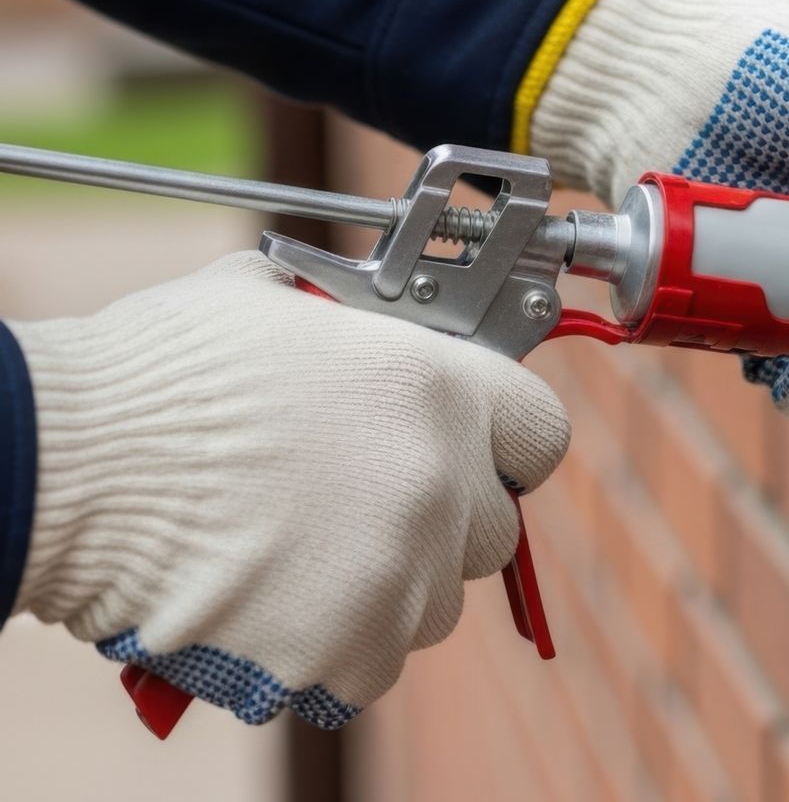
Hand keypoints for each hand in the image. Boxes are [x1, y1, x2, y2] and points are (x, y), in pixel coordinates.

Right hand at [8, 252, 569, 726]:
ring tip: (305, 554)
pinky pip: (374, 662)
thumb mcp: (274, 308)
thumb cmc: (153, 378)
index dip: (506, 444)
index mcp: (437, 389)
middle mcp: (437, 484)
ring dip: (392, 584)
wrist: (65, 467)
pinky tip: (276, 602)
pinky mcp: (348, 653)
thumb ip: (355, 330)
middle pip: (495, 529)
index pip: (541, 432)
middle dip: (444, 521)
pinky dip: (336, 644)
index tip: (477, 453)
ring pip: (437, 602)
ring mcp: (399, 576)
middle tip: (366, 506)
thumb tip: (369, 326)